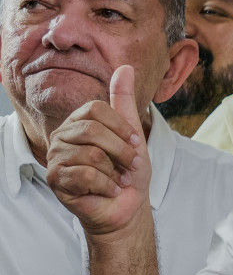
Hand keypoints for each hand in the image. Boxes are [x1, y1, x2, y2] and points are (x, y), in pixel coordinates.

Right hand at [45, 65, 150, 237]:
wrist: (126, 207)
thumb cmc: (128, 172)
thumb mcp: (132, 133)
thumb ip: (124, 102)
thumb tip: (126, 67)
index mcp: (78, 123)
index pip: (96, 110)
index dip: (121, 128)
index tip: (134, 143)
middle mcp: (62, 137)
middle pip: (93, 131)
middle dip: (121, 151)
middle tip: (127, 166)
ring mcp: (56, 158)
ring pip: (92, 155)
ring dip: (114, 171)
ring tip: (115, 179)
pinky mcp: (56, 180)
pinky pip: (88, 175)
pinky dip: (106, 185)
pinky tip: (106, 190)